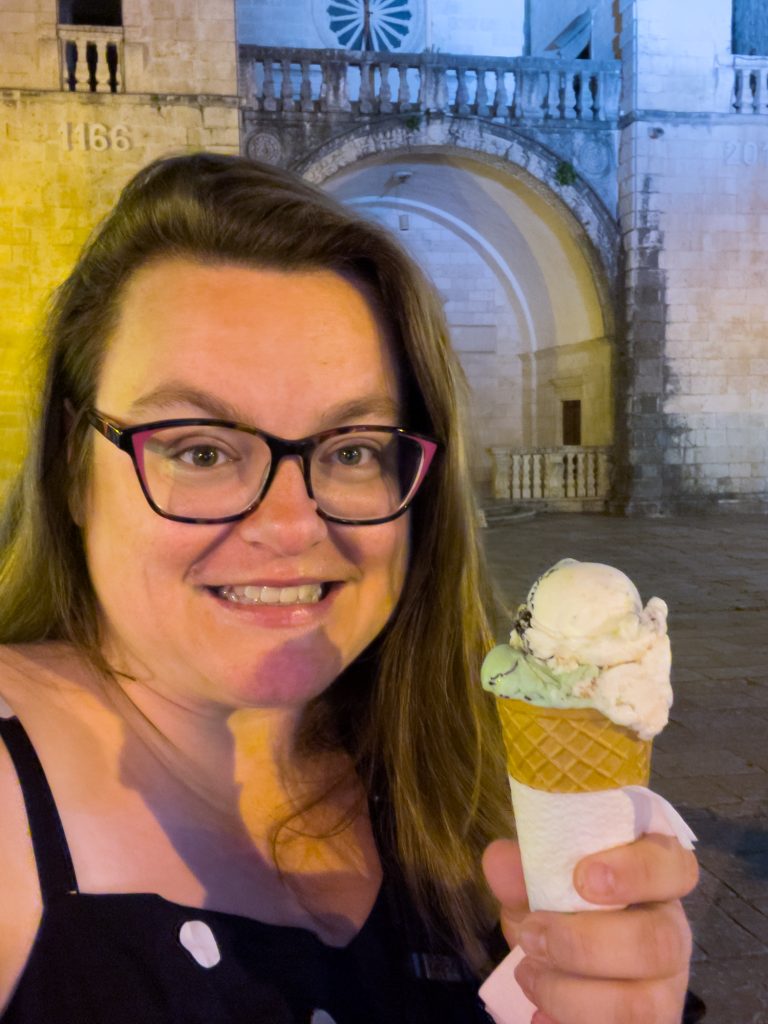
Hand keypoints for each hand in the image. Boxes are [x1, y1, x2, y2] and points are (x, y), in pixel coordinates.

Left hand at [482, 834, 698, 1023]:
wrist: (567, 957)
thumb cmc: (566, 904)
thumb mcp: (542, 881)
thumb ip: (523, 869)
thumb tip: (500, 860)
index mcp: (657, 879)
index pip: (673, 867)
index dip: (636, 872)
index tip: (583, 877)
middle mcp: (672, 932)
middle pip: (659, 943)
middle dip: (585, 944)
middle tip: (532, 935)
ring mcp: (667, 988)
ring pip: (644, 1005)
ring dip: (573, 995)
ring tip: (528, 975)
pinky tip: (540, 1017)